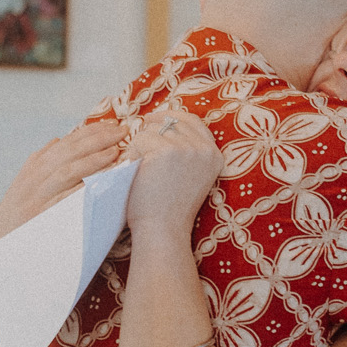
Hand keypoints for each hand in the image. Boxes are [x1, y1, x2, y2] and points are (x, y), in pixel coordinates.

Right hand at [0, 123, 125, 251]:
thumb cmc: (16, 220)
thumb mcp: (23, 187)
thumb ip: (40, 165)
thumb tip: (58, 140)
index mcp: (33, 169)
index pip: (66, 143)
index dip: (90, 132)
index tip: (113, 125)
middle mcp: (34, 180)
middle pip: (68, 152)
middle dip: (97, 139)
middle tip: (122, 132)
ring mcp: (37, 198)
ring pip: (66, 171)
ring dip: (92, 160)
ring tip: (115, 152)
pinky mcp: (41, 218)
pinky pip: (65, 200)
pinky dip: (82, 189)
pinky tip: (100, 184)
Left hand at [120, 104, 222, 235]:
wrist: (163, 230)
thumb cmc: (168, 208)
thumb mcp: (189, 176)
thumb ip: (187, 151)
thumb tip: (164, 120)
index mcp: (214, 155)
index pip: (193, 121)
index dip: (171, 117)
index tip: (152, 121)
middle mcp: (205, 149)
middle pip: (171, 121)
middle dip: (150, 131)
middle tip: (138, 150)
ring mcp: (187, 148)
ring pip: (153, 129)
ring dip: (139, 145)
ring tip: (139, 169)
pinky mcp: (166, 150)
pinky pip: (140, 138)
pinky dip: (132, 153)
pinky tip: (135, 171)